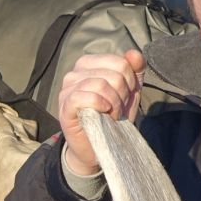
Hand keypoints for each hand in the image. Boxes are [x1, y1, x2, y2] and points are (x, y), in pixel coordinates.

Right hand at [55, 49, 145, 176]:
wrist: (96, 146)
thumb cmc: (111, 117)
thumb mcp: (129, 92)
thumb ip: (134, 70)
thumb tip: (133, 54)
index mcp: (89, 64)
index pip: (120, 62)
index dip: (130, 82)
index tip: (126, 97)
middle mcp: (75, 72)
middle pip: (114, 74)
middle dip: (123, 95)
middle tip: (118, 110)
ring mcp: (67, 88)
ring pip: (101, 85)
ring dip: (114, 104)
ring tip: (112, 115)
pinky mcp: (65, 106)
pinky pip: (86, 96)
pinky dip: (100, 105)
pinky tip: (103, 113)